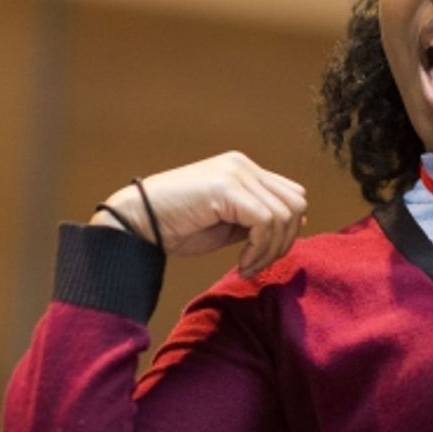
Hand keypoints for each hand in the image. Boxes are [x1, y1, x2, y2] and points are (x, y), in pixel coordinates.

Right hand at [91, 151, 307, 276]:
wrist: (136, 222)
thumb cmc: (176, 227)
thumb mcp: (227, 223)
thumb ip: (257, 220)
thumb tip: (295, 225)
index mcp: (244, 170)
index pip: (292, 194)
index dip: (288, 229)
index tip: (264, 255)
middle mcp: (243, 166)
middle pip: (296, 203)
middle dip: (285, 241)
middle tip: (258, 264)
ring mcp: (235, 173)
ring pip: (284, 214)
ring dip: (270, 249)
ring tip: (247, 266)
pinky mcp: (225, 187)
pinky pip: (265, 222)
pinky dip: (260, 248)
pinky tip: (242, 262)